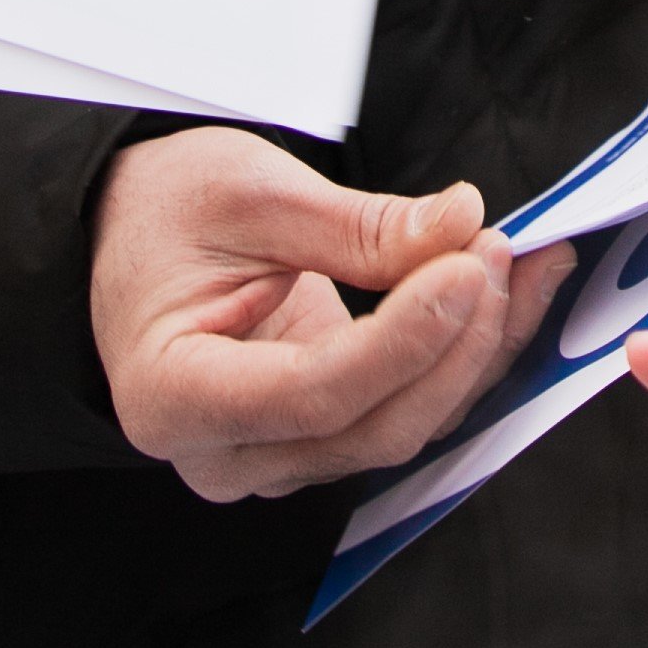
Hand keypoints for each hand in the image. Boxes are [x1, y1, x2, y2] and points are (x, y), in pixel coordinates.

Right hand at [93, 127, 574, 501]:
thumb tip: (459, 228)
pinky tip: (510, 292)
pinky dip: (466, 351)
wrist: (128, 236)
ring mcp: (280, 455)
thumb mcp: (247, 192)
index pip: (312, 395)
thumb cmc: (162, 214)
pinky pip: (411, 407)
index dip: (403, 341)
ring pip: (405, 426)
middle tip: (495, 250)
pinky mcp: (326, 435)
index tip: (465, 268)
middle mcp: (227, 454)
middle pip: (372, 428)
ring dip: (477, 346)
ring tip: (519, 260)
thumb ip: (357, 227)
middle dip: (454, 342)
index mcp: (174, 396)